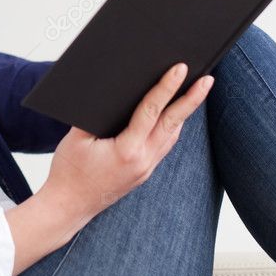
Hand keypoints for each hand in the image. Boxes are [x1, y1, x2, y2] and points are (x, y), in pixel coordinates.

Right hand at [42, 63, 213, 222]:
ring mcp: (146, 169)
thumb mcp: (76, 138)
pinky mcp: (143, 173)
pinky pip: (164, 146)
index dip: (166, 87)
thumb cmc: (68, 172)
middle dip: (192, 99)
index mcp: (126, 151)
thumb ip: (95, 114)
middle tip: (207, 79)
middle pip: (173, 124)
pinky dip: (172, 128)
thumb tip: (112, 92)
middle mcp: (142, 161)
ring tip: (196, 91)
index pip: (152, 111)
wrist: (67, 207)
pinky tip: (174, 116)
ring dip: (185, 113)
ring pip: (172, 136)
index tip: (180, 69)